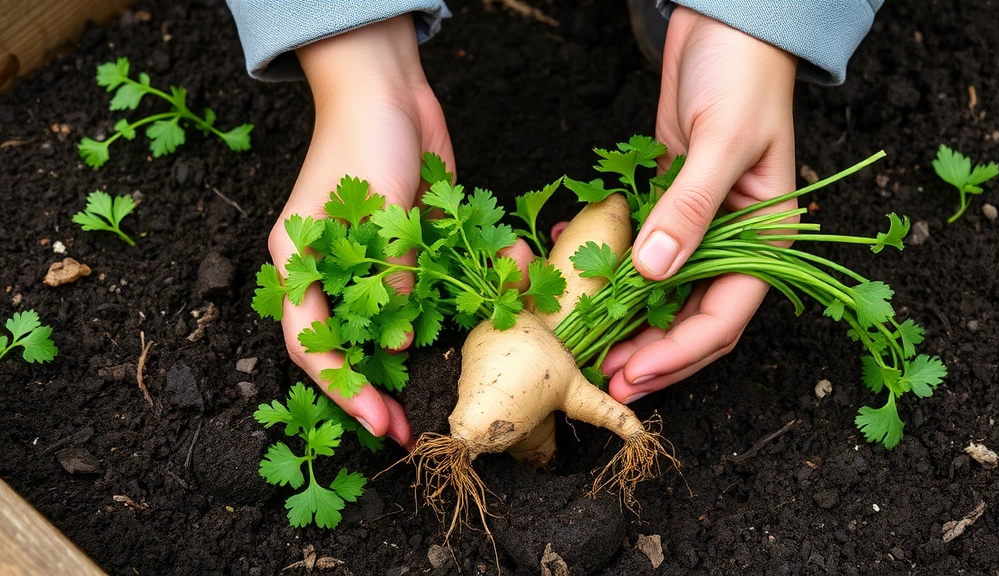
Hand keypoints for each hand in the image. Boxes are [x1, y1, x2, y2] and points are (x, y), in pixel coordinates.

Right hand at [267, 15, 453, 447]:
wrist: (390, 87)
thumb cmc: (364, 137)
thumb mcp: (374, 209)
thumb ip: (389, 274)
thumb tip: (404, 339)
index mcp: (300, 263)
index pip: (310, 343)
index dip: (343, 389)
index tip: (380, 421)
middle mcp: (331, 271)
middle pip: (348, 344)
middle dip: (378, 388)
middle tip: (408, 427)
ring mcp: (370, 262)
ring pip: (393, 324)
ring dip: (425, 349)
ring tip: (449, 382)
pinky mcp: (407, 250)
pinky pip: (429, 288)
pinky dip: (458, 298)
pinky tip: (493, 297)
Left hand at [604, 7, 798, 402]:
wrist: (726, 22)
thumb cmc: (742, 74)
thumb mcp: (721, 142)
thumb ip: (688, 210)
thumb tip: (653, 273)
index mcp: (767, 238)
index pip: (724, 318)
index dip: (678, 353)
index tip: (633, 374)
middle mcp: (733, 241)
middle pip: (689, 318)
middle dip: (650, 354)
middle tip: (606, 380)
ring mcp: (697, 225)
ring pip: (660, 294)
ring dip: (625, 323)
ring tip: (587, 346)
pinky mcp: (664, 205)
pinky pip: (636, 251)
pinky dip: (607, 268)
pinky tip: (574, 274)